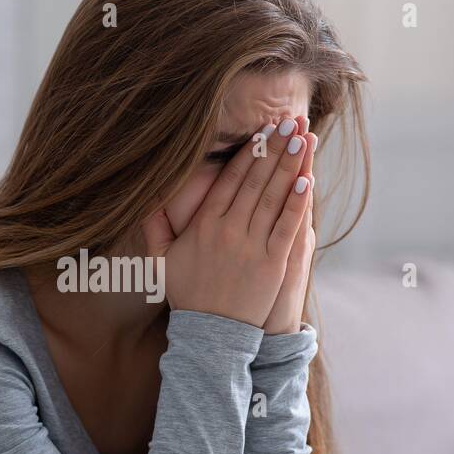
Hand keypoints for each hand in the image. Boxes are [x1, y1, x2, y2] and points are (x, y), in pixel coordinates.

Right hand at [143, 114, 312, 327]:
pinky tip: (307, 179)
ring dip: (289, 165)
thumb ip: (154, 227)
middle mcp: (228, 230)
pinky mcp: (272, 264)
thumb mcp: (160, 260)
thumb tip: (146, 200)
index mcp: (204, 225)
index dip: (249, 152)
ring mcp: (251, 246)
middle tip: (288, 120)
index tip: (263, 130)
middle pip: (255, 181)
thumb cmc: (187, 294)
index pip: (230, 180)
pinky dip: (297, 202)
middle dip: (274, 148)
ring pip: (273, 197)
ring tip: (303, 137)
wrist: (210, 334)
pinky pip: (286, 227)